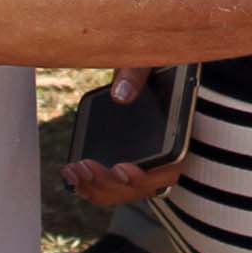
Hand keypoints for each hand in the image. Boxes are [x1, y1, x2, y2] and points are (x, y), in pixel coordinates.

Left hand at [59, 69, 185, 207]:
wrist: (144, 64)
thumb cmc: (151, 62)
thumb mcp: (147, 61)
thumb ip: (136, 73)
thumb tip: (120, 95)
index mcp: (178, 133)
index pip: (169, 168)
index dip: (145, 176)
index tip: (121, 168)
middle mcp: (166, 155)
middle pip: (142, 187)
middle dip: (111, 184)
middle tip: (86, 168)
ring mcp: (146, 163)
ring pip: (126, 191)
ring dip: (98, 189)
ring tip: (74, 172)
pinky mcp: (127, 163)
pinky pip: (114, 186)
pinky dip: (94, 188)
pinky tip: (73, 175)